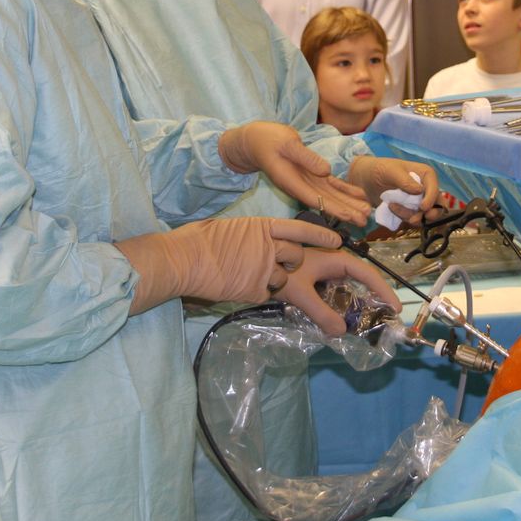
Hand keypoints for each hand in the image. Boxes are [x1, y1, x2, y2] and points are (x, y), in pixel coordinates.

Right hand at [116, 216, 341, 313]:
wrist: (183, 261)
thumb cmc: (198, 240)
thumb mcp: (230, 227)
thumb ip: (251, 234)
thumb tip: (255, 238)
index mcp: (261, 226)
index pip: (300, 230)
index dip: (319, 235)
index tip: (337, 240)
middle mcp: (268, 247)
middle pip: (297, 256)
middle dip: (294, 262)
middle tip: (283, 265)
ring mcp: (263, 270)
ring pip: (285, 278)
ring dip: (275, 279)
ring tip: (250, 274)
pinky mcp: (255, 290)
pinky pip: (266, 294)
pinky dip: (255, 292)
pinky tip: (238, 286)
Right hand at [218, 122, 369, 224]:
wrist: (255, 141)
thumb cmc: (267, 140)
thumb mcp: (287, 143)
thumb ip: (305, 157)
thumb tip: (326, 171)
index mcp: (291, 182)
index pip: (315, 199)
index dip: (333, 208)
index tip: (349, 216)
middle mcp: (300, 186)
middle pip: (326, 201)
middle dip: (345, 211)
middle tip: (365, 220)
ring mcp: (306, 182)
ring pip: (330, 195)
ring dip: (348, 203)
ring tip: (366, 212)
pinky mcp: (310, 175)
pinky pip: (329, 185)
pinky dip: (344, 190)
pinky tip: (358, 195)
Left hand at [275, 249, 402, 336]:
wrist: (258, 263)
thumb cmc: (281, 272)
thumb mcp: (301, 293)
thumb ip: (321, 314)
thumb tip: (342, 333)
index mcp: (337, 260)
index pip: (368, 274)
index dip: (384, 290)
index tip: (396, 308)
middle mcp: (335, 265)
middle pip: (362, 282)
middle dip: (375, 299)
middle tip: (386, 320)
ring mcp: (327, 273)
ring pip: (349, 290)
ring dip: (359, 305)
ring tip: (368, 324)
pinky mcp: (318, 282)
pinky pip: (337, 295)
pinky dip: (343, 307)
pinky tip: (344, 322)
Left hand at [347, 156, 438, 226]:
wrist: (366, 179)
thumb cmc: (379, 169)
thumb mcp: (391, 171)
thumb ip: (405, 180)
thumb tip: (419, 190)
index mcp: (426, 175)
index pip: (435, 189)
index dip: (431, 199)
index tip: (422, 207)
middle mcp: (426, 189)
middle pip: (438, 206)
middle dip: (430, 214)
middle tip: (416, 218)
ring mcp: (419, 201)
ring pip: (425, 215)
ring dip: (412, 216)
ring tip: (393, 207)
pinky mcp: (411, 210)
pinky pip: (414, 218)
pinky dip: (404, 217)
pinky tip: (391, 208)